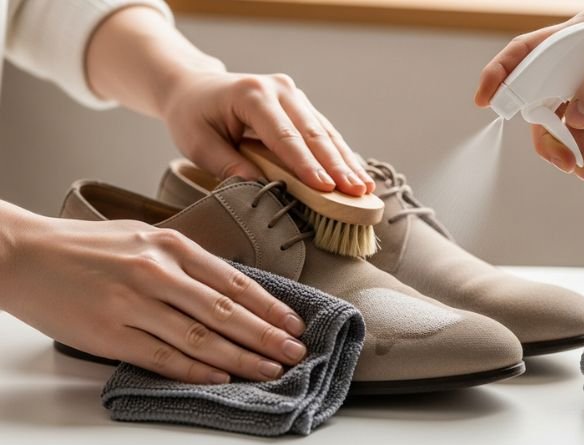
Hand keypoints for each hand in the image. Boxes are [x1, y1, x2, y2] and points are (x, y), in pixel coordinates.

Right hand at [2, 212, 307, 383]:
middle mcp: (157, 273)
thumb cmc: (86, 246)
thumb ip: (185, 260)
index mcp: (170, 246)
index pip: (233, 280)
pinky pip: (163, 357)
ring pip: (201, 338)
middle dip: (266, 335)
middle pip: (226, 311)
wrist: (24, 255)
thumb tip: (229, 287)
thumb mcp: (143, 237)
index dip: (268, 305)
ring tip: (270, 369)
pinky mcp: (111, 334)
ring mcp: (134, 306)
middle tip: (295, 351)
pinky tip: (222, 377)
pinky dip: (196, 370)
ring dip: (241, 358)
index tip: (293, 322)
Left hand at [85, 6, 374, 196]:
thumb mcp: (198, 143)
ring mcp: (293, 94)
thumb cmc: (192, 116)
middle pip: (313, 133)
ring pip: (325, 132)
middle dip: (337, 166)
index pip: (284, 135)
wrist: (194, 87)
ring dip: (346, 162)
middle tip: (356, 193)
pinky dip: (340, 154)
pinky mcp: (300, 105)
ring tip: (364, 189)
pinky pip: (324, 132)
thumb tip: (259, 188)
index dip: (306, 164)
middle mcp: (279, 89)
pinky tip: (356, 174)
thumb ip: (227, 165)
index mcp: (252, 95)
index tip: (326, 188)